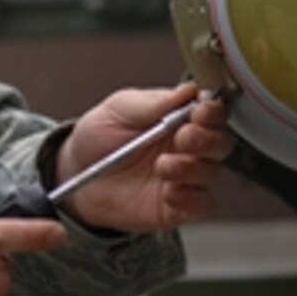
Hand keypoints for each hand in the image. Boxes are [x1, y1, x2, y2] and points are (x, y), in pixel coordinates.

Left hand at [55, 83, 234, 232]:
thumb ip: (153, 102)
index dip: (212, 110)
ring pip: (212, 173)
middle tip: (183, 138)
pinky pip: (201, 204)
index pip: (211, 111)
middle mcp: (185, 147)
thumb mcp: (118, 109)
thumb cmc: (97, 139)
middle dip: (207, 139)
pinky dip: (190, 199)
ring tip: (162, 166)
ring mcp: (183, 177)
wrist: (76, 177)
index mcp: (177, 118)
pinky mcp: (177, 205)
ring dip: (192, 168)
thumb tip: (187, 90)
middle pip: (220, 142)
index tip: (201, 110)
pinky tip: (168, 192)